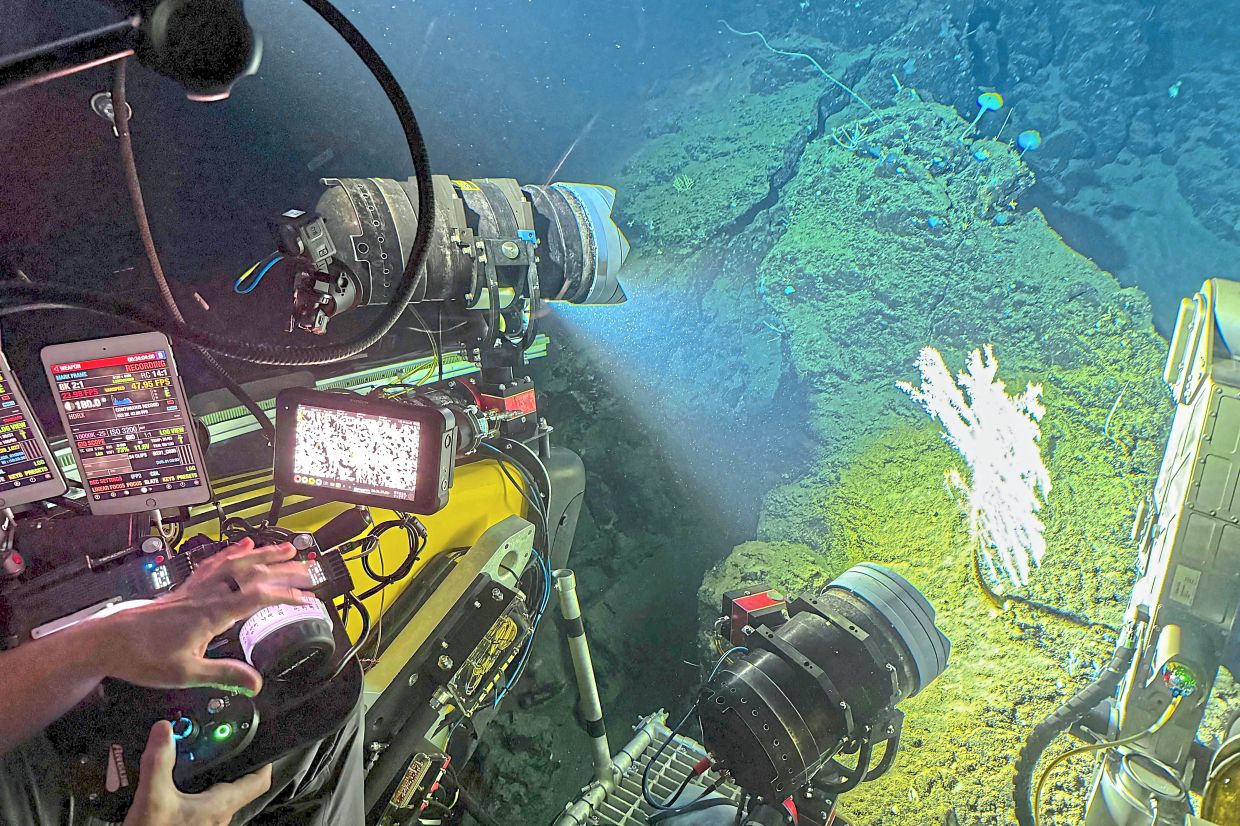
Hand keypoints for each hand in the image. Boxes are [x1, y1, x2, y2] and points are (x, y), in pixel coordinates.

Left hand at [93, 537, 316, 694]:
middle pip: (252, 572)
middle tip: (309, 570)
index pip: (258, 596)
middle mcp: (207, 595)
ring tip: (286, 547)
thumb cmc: (143, 657)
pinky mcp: (187, 590)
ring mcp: (196, 589)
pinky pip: (215, 564)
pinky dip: (232, 553)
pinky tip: (243, 546)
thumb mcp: (187, 673)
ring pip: (236, 563)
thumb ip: (224, 674)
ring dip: (264, 554)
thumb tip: (258, 684)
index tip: (308, 600)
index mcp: (212, 613)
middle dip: (284, 569)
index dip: (287, 595)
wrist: (107, 642)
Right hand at [122, 720, 271, 825]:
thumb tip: (164, 730)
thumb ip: (159, 762)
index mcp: (221, 805)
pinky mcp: (192, 825)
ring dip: (213, 775)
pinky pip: (203, 804)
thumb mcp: (152, 797)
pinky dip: (196, 789)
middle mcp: (219, 815)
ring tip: (200, 757)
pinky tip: (178, 784)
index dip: (265, 760)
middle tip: (224, 743)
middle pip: (240, 784)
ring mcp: (206, 823)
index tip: (261, 741)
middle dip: (233, 762)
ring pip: (220, 794)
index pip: (260, 781)